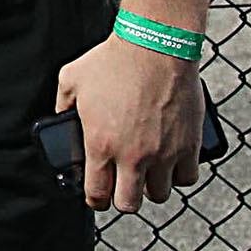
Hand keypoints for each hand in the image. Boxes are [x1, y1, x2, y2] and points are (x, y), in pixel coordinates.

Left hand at [54, 35, 203, 211]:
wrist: (154, 47)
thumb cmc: (111, 61)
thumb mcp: (71, 80)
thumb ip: (62, 106)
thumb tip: (61, 120)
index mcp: (100, 144)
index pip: (96, 193)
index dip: (94, 199)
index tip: (96, 196)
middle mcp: (132, 156)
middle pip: (129, 203)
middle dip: (122, 198)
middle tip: (122, 185)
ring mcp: (163, 154)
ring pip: (159, 194)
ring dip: (151, 186)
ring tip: (147, 171)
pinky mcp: (189, 146)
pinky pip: (187, 178)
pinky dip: (179, 174)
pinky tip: (171, 162)